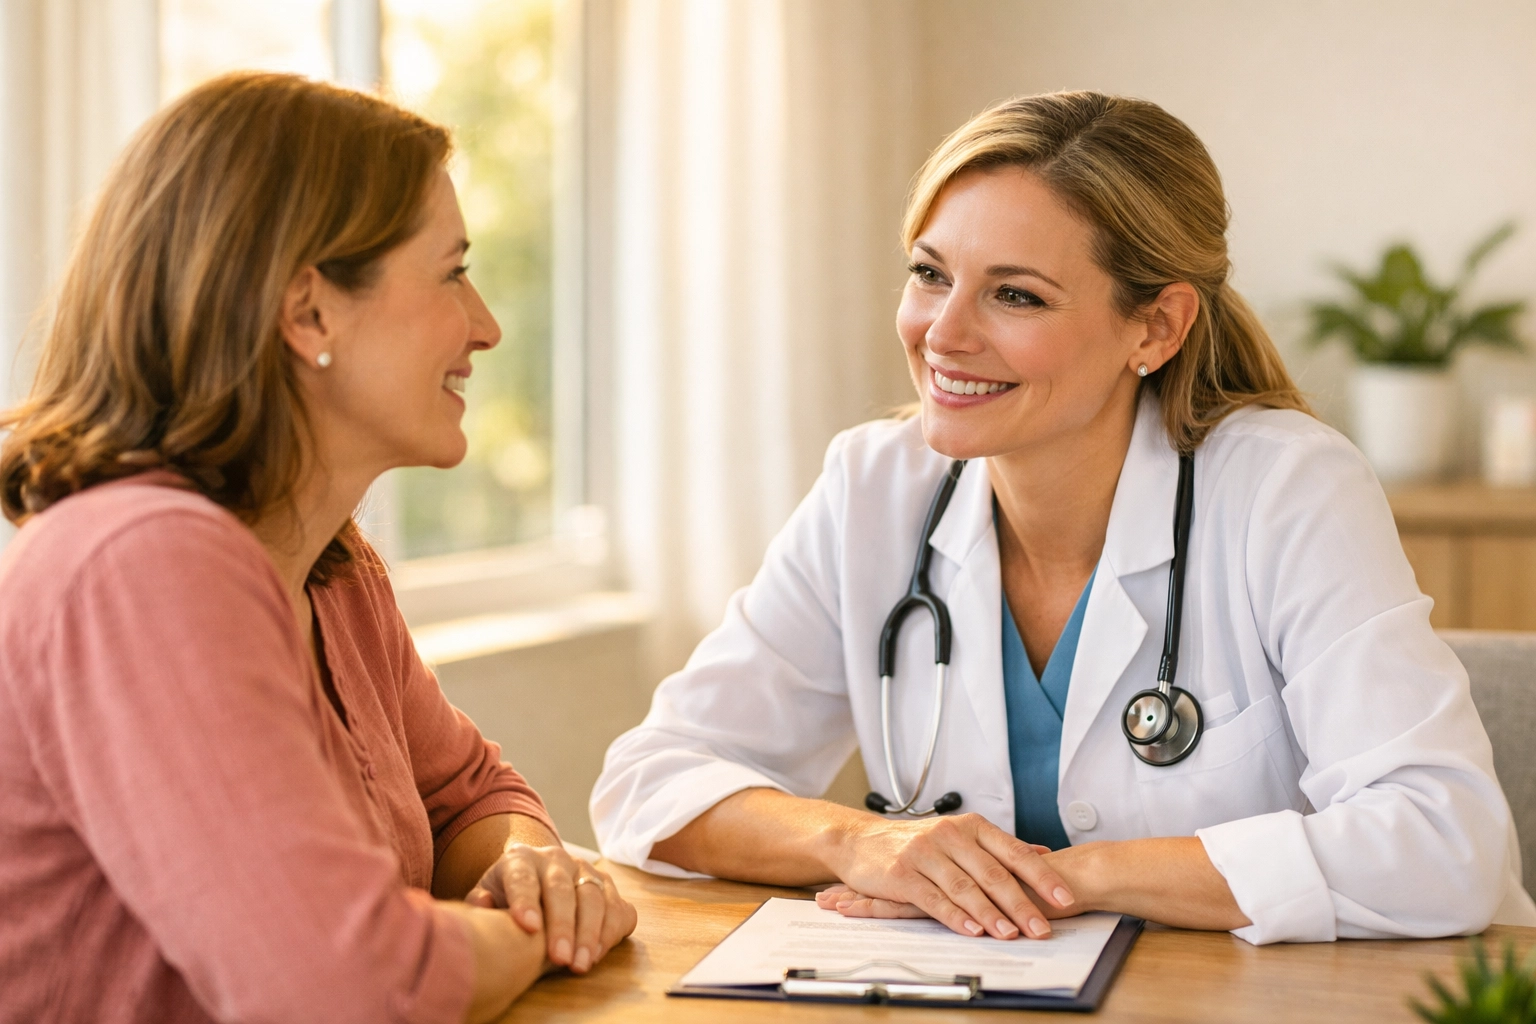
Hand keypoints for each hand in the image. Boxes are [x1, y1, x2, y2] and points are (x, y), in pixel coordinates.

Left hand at [465, 844, 636, 973]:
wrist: (535, 877)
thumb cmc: (506, 894)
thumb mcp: (486, 892)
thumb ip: (480, 900)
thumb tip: (483, 905)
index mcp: (522, 859)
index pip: (523, 877)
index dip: (526, 900)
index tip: (528, 928)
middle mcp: (557, 859)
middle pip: (563, 889)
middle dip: (563, 925)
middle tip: (560, 958)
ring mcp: (587, 871)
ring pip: (595, 898)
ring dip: (590, 934)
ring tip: (580, 965)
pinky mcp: (609, 888)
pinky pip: (619, 908)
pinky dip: (611, 932)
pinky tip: (597, 955)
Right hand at [826, 813, 1074, 938]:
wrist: (861, 839)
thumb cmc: (916, 841)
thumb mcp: (960, 835)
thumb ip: (1000, 846)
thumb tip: (1043, 855)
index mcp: (970, 826)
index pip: (1013, 851)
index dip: (1040, 876)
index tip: (1064, 897)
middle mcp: (950, 835)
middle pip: (993, 872)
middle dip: (1021, 903)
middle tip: (1042, 928)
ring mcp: (925, 853)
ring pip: (965, 887)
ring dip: (991, 914)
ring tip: (1012, 934)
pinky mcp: (903, 874)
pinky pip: (934, 898)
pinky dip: (956, 916)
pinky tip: (973, 930)